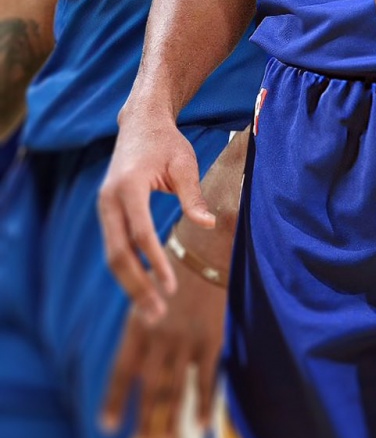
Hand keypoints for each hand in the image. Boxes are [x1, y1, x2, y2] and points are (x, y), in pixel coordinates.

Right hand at [99, 109, 214, 322]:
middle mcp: (109, 200)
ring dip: (130, 284)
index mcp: (128, 186)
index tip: (170, 287)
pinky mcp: (108, 213)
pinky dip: (128, 270)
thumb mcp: (185, 163)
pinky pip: (115, 247)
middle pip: (117, 253)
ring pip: (112, 255)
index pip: (139, 233)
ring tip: (151, 312)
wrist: (140, 123)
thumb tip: (208, 225)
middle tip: (157, 313)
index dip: (154, 261)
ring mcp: (104, 208)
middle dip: (136, 285)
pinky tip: (144, 289)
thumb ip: (193, 196)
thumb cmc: (167, 143)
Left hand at [100, 221, 230, 437]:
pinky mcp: (212, 339)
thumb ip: (145, 330)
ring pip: (175, 391)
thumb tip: (138, 366)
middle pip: (150, 389)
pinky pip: (207, 380)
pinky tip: (201, 426)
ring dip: (169, 422)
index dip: (114, 401)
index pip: (121, 371)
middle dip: (146, 421)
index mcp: (139, 325)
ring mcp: (187, 340)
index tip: (107, 427)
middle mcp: (159, 337)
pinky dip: (204, 405)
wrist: (211, 246)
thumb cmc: (179, 268)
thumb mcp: (151, 294)